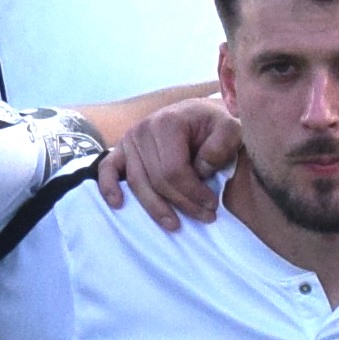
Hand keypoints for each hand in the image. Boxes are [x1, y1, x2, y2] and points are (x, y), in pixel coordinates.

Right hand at [95, 96, 238, 228]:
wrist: (201, 114)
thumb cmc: (216, 124)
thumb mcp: (231, 128)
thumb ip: (221, 146)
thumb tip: (201, 170)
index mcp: (168, 123)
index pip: (174, 170)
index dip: (193, 193)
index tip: (212, 206)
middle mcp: (143, 130)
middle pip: (157, 180)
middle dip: (182, 203)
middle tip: (205, 216)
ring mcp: (129, 139)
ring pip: (137, 183)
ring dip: (155, 207)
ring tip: (174, 224)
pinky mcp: (121, 149)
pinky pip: (107, 169)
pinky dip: (109, 187)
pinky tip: (118, 204)